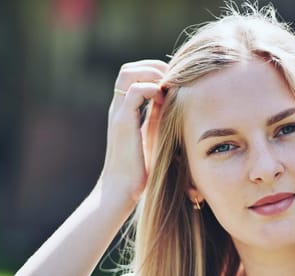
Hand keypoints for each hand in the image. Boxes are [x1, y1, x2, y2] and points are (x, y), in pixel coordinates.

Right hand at [99, 59, 167, 201]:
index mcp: (124, 111)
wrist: (121, 190)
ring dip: (151, 73)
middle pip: (127, 69)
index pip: (133, 75)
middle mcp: (118, 108)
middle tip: (173, 79)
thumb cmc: (139, 170)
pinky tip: (164, 100)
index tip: (173, 81)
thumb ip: (157, 118)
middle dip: (152, 67)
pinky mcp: (123, 123)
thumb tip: (175, 104)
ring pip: (127, 74)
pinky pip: (134, 92)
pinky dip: (151, 89)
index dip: (152, 71)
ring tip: (168, 86)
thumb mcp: (152, 137)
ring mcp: (118, 114)